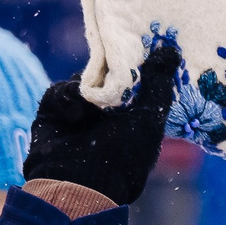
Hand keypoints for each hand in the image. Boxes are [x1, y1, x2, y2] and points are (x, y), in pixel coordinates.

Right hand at [19, 41, 181, 206]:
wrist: (77, 183)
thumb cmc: (123, 158)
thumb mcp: (149, 118)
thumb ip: (159, 84)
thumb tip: (171, 50)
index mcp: (135, 119)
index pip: (137, 82)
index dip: (138, 63)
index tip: (141, 41)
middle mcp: (108, 116)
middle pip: (108, 75)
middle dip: (110, 66)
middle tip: (113, 49)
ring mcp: (80, 114)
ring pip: (84, 80)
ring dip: (89, 87)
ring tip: (94, 104)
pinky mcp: (54, 112)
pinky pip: (61, 91)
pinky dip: (68, 99)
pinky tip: (75, 115)